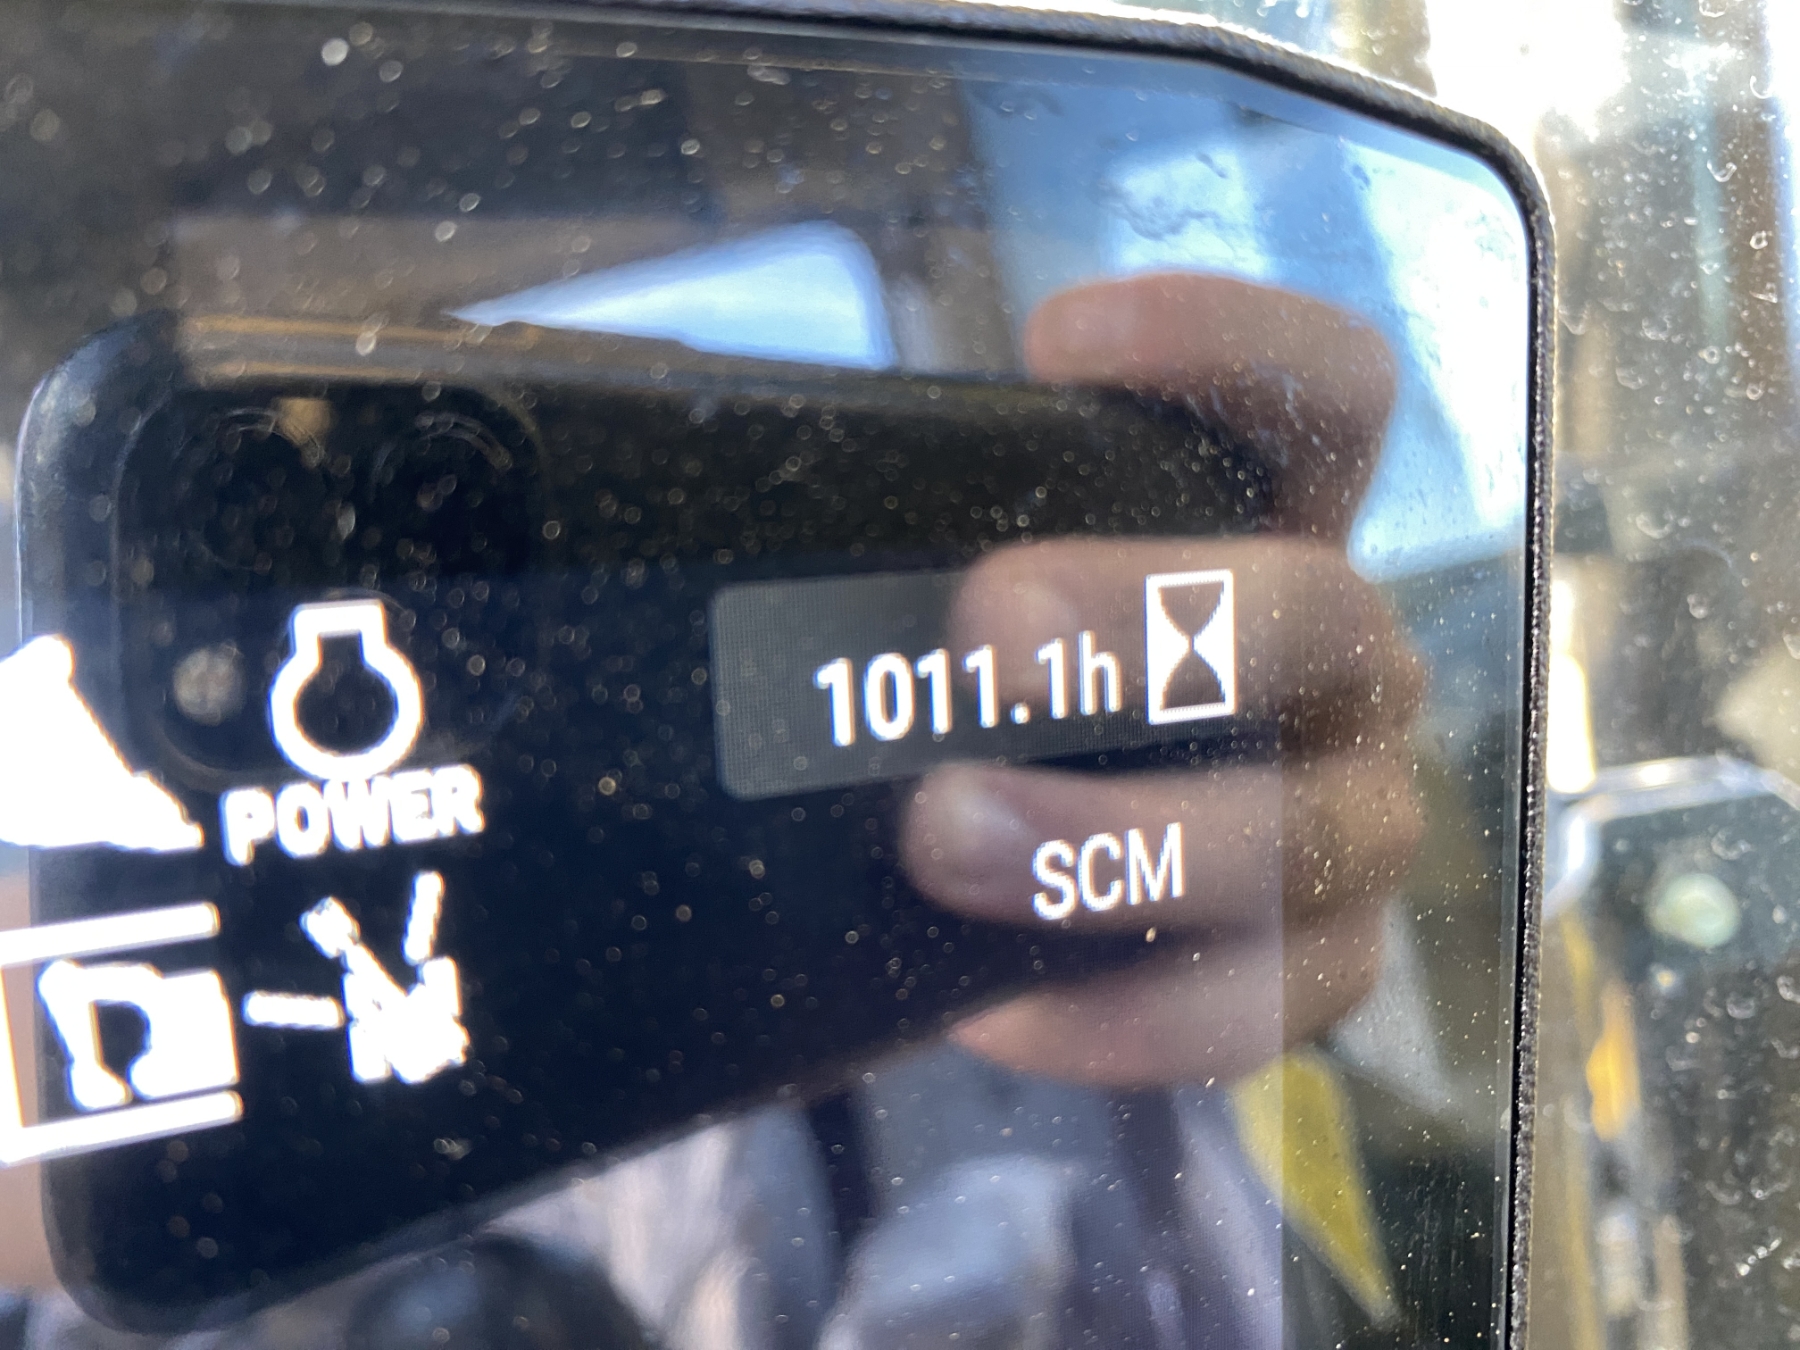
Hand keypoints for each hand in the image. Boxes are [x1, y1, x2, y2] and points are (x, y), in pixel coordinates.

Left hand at [899, 274, 1423, 1086]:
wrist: (1032, 873)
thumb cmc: (998, 697)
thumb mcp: (975, 596)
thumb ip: (923, 545)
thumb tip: (719, 512)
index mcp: (1276, 530)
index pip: (1327, 394)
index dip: (1230, 345)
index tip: (1058, 343)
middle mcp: (1344, 667)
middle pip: (1320, 615)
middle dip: (1155, 624)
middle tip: (984, 635)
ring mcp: (1352, 819)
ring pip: (1303, 837)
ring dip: (1121, 844)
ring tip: (944, 836)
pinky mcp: (1320, 968)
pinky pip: (1257, 1009)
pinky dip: (1122, 1014)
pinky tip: (993, 1008)